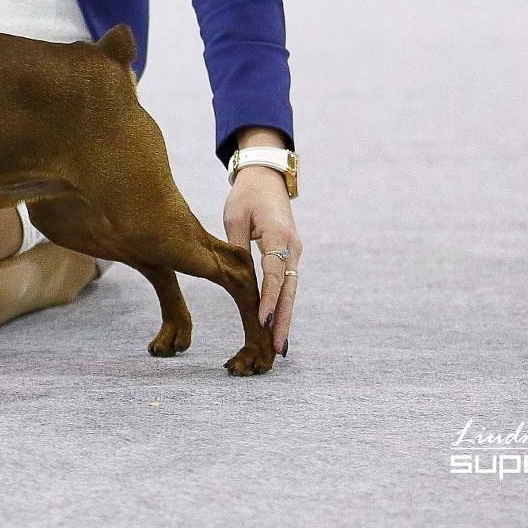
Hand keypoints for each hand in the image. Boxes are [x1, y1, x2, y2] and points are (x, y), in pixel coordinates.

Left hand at [222, 137, 301, 357]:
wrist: (267, 177)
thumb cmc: (247, 195)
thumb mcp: (235, 217)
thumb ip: (237, 249)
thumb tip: (233, 279)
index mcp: (278, 235)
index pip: (274, 273)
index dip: (269, 299)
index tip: (263, 321)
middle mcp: (292, 247)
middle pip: (289, 289)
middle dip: (283, 320)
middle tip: (278, 349)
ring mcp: (294, 252)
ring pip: (290, 290)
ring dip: (285, 317)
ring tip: (278, 347)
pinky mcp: (290, 255)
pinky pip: (287, 284)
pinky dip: (283, 305)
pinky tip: (277, 326)